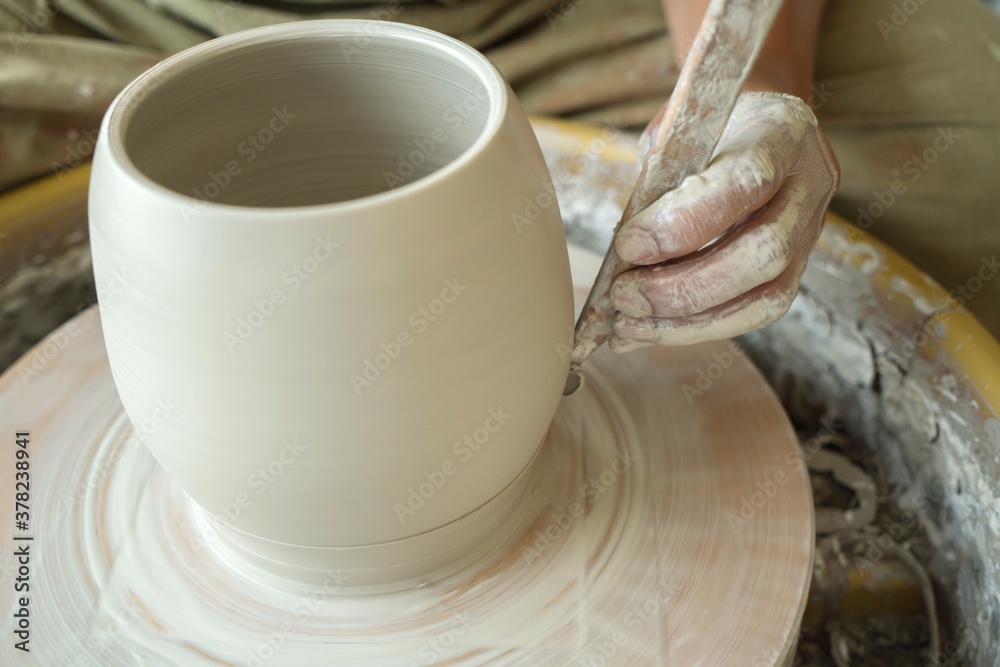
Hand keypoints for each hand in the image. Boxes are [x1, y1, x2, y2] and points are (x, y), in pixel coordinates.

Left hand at [608, 91, 838, 349]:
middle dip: (685, 286)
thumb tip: (622, 262)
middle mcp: (810, 182)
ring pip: (767, 297)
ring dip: (689, 321)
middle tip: (623, 296)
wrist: (750, 124)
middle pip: (764, 252)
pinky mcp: (797, 269)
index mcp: (781, 130)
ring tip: (629, 325)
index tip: (627, 245)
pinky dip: (697, 328)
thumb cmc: (704, 128)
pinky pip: (754, 312)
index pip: (746, 181)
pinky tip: (650, 330)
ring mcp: (811, 231)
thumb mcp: (674, 137)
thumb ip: (656, 190)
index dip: (684, 223)